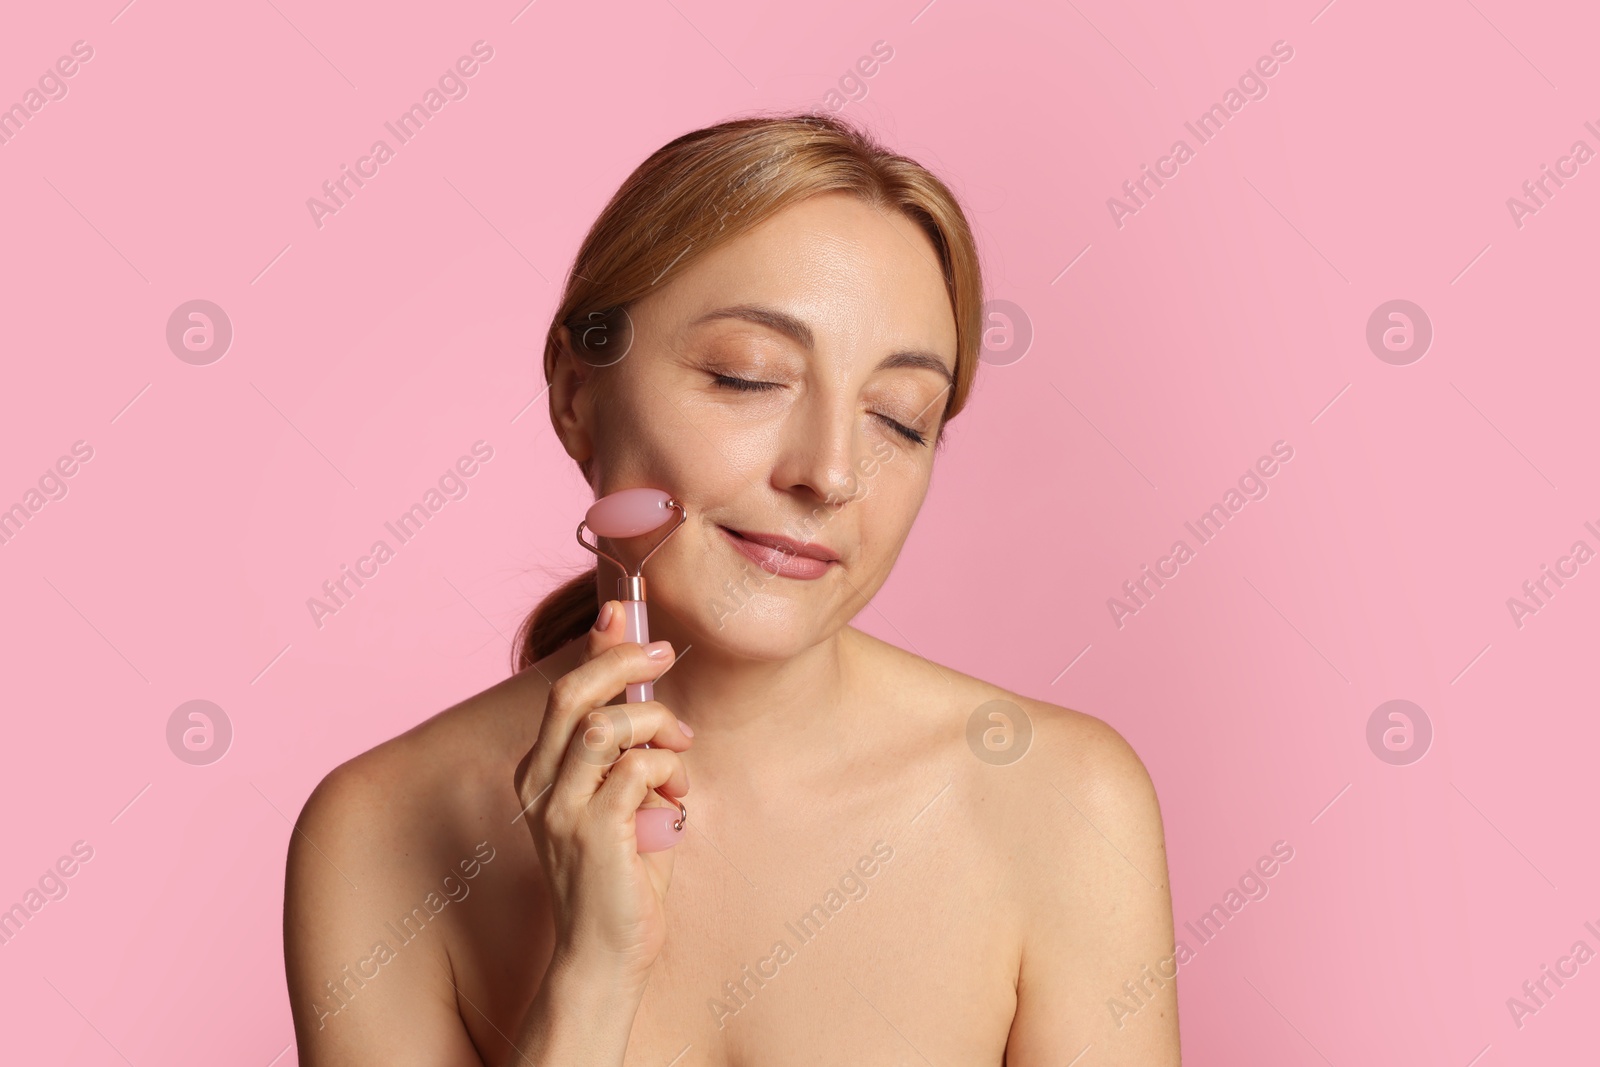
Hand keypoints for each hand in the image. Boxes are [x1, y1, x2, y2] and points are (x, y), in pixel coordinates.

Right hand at [513, 600, 694, 990]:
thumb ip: (631, 750)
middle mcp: (538, 785)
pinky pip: (636, 770)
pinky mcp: (591, 834)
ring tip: (679, 760)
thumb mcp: (626, 798)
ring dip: (657, 731)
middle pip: (572, 695)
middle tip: (666, 657)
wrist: (605, 956)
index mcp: (541, 772)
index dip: (595, 646)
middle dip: (623, 663)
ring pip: (607, 728)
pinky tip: (676, 801)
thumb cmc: (623, 876)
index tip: (625, 614)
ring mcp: (559, 810)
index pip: (563, 691)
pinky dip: (667, 772)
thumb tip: (650, 690)